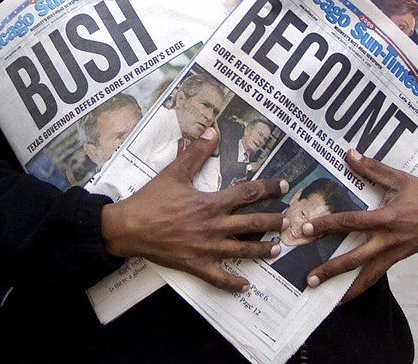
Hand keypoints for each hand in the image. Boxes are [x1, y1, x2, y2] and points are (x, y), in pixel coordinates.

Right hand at [100, 128, 286, 291]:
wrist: (129, 228)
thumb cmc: (151, 200)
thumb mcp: (174, 172)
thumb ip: (196, 153)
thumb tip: (211, 132)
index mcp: (211, 203)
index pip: (247, 193)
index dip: (268, 189)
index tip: (284, 186)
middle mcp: (214, 226)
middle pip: (252, 224)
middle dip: (273, 222)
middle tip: (288, 221)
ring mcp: (207, 248)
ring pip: (242, 250)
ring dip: (262, 250)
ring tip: (277, 249)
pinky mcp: (196, 265)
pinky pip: (219, 277)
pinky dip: (233, 283)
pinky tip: (245, 285)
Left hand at [302, 149, 417, 302]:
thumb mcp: (399, 178)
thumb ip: (372, 168)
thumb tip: (349, 153)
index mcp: (386, 219)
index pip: (350, 223)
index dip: (327, 226)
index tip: (306, 230)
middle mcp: (388, 241)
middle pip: (355, 259)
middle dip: (331, 269)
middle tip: (309, 277)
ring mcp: (393, 254)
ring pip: (366, 276)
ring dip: (344, 286)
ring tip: (323, 294)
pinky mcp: (398, 260)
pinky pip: (376, 276)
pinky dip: (360, 286)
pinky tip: (345, 293)